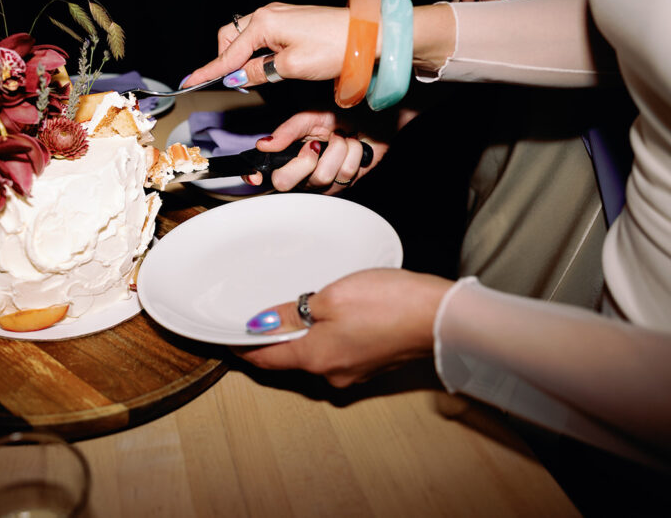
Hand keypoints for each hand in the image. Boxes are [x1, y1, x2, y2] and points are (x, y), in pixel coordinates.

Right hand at [185, 4, 351, 87]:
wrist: (366, 35)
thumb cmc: (335, 47)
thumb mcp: (292, 67)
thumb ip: (259, 72)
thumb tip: (238, 77)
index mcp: (265, 24)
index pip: (228, 54)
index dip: (209, 71)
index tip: (190, 81)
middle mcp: (269, 15)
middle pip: (231, 40)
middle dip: (227, 61)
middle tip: (235, 83)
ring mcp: (280, 16)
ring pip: (246, 38)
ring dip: (244, 58)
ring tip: (255, 77)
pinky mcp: (290, 22)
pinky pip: (262, 37)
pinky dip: (258, 52)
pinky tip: (268, 65)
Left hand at [237, 269, 452, 386]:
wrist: (442, 315)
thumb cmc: (389, 304)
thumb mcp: (329, 298)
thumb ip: (291, 313)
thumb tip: (263, 325)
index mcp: (315, 359)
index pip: (266, 360)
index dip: (244, 350)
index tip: (228, 340)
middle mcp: (332, 373)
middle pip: (290, 358)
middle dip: (275, 339)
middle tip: (261, 317)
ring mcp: (355, 371)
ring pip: (316, 353)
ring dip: (305, 334)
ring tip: (299, 308)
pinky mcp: (373, 362)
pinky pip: (339, 350)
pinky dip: (329, 334)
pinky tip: (334, 314)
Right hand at [245, 111, 387, 193]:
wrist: (374, 116)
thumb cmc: (341, 114)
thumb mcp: (311, 116)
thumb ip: (287, 131)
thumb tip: (263, 145)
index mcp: (289, 154)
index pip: (264, 173)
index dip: (255, 176)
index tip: (256, 175)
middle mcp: (302, 172)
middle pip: (285, 183)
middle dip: (304, 161)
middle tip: (317, 145)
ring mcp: (323, 182)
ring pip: (320, 177)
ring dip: (337, 150)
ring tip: (342, 138)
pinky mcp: (345, 184)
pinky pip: (345, 175)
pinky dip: (353, 153)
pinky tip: (355, 146)